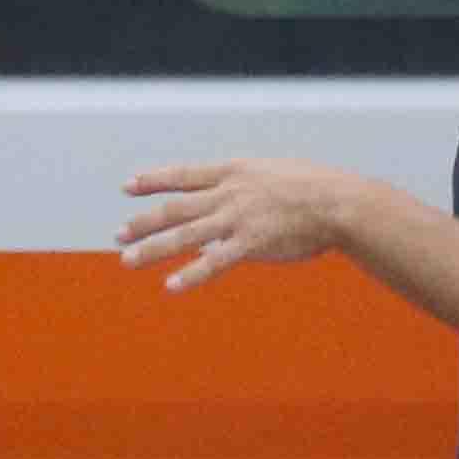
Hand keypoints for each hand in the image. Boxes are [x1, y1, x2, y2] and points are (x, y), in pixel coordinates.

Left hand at [115, 159, 372, 289]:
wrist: (339, 202)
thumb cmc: (315, 189)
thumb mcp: (274, 175)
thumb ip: (248, 188)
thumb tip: (231, 204)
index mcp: (234, 172)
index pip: (183, 175)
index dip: (153, 180)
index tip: (128, 186)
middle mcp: (229, 193)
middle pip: (175, 207)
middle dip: (143, 221)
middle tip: (119, 235)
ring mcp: (237, 218)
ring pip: (184, 234)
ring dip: (153, 248)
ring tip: (128, 260)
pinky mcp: (251, 244)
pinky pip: (214, 262)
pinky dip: (191, 274)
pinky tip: (171, 286)